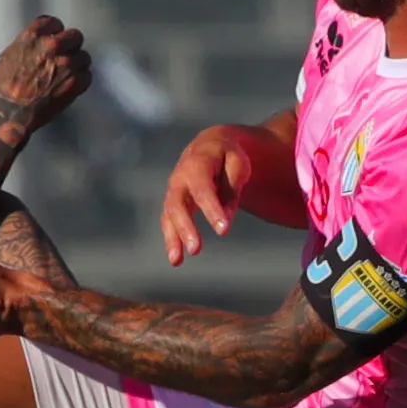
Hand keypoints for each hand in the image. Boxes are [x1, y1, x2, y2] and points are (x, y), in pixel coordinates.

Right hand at [0, 15, 90, 148]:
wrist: (8, 114)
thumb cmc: (2, 90)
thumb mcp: (7, 57)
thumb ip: (26, 47)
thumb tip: (34, 49)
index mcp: (33, 36)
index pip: (54, 23)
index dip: (55, 32)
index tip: (54, 40)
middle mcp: (52, 46)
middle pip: (75, 36)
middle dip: (71, 46)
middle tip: (65, 57)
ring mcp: (66, 64)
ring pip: (84, 57)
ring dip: (77, 66)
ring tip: (66, 76)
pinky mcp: (75, 83)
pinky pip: (87, 76)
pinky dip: (81, 82)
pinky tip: (70, 87)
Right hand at [161, 126, 261, 264]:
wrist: (208, 146)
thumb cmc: (227, 156)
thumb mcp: (238, 162)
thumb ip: (233, 187)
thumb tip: (225, 218)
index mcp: (197, 163)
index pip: (203, 190)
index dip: (212, 210)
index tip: (223, 230)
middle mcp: (179, 178)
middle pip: (178, 205)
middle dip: (186, 228)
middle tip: (196, 249)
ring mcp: (173, 191)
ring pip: (169, 216)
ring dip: (172, 238)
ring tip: (177, 261)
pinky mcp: (172, 204)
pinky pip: (168, 222)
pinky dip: (171, 240)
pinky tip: (177, 260)